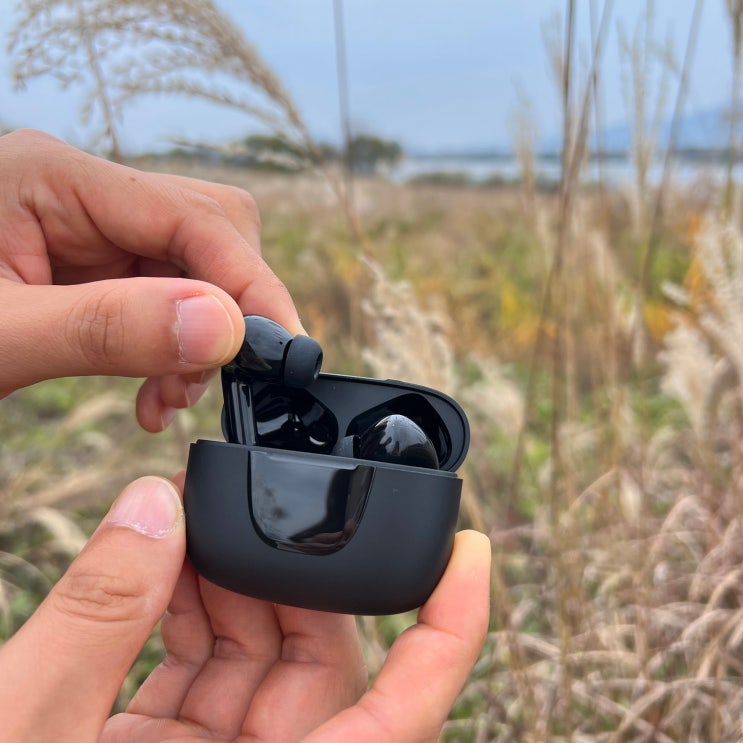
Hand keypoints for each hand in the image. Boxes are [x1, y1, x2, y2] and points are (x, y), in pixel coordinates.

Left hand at [0, 129, 302, 429]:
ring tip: (165, 396)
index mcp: (55, 178)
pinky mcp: (100, 268)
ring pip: (199, 272)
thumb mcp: (0, 336)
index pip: (194, 216)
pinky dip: (177, 351)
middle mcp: (88, 194)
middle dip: (226, 311)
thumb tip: (222, 328)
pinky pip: (170, 300)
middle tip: (207, 377)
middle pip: (212, 232)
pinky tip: (153, 390)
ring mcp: (97, 230)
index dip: (248, 283)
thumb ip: (107, 328)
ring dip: (201, 341)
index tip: (281, 351)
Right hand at [0, 475, 490, 742]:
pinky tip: (164, 567)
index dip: (448, 633)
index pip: (398, 718)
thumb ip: (97, 621)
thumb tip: (153, 509)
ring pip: (262, 655)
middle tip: (245, 504)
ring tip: (187, 525)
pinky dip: (190, 610)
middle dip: (289, 573)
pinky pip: (210, 667)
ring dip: (230, 582)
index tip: (469, 554)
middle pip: (321, 660)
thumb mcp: (30, 731)